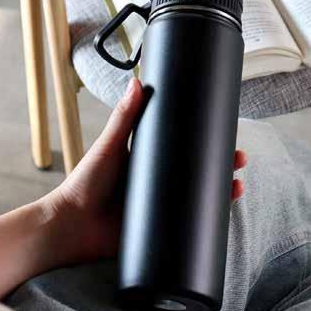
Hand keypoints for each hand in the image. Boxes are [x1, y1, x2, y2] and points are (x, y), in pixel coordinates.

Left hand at [46, 78, 246, 264]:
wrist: (72, 226)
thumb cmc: (85, 184)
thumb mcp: (108, 146)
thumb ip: (123, 118)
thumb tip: (136, 84)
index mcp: (148, 160)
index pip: (183, 147)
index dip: (204, 142)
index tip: (223, 134)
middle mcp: (158, 180)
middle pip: (196, 171)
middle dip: (221, 167)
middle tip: (238, 160)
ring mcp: (160, 203)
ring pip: (197, 196)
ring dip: (220, 191)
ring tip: (237, 188)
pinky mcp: (159, 226)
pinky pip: (186, 222)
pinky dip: (204, 217)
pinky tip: (221, 212)